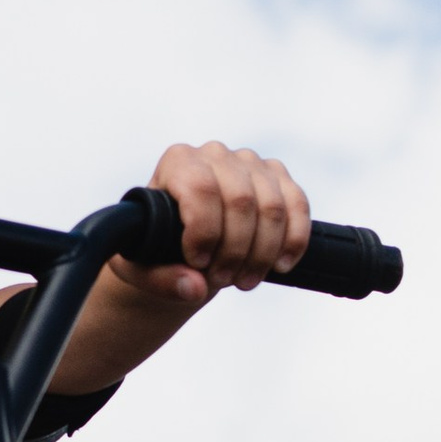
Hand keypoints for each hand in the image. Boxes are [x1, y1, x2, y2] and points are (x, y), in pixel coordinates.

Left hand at [113, 141, 308, 310]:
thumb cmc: (156, 251)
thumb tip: (194, 287)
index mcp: (178, 162)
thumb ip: (161, 280)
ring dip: (263, 252)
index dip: (204, 230)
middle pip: (240, 199)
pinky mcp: (278, 178)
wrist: (183, 247)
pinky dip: (294, 239)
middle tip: (223, 280)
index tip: (197, 263)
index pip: (200, 187)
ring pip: (272, 206)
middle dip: (236, 250)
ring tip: (244, 281)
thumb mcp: (142, 269)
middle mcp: (215, 154)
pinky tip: (280, 265)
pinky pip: (298, 204)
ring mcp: (251, 163)